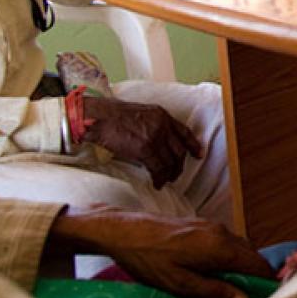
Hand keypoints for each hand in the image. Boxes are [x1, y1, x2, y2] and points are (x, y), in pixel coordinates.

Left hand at [47, 208, 273, 297]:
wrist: (123, 230)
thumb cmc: (149, 259)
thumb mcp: (180, 283)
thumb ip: (213, 292)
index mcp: (220, 246)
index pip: (258, 264)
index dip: (266, 282)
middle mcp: (221, 232)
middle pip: (251, 255)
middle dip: (255, 276)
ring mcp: (211, 225)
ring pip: (239, 247)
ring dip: (242, 266)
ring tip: (234, 288)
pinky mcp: (200, 224)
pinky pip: (226, 242)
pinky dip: (230, 257)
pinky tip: (216, 272)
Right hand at [81, 96, 200, 187]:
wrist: (98, 117)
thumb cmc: (112, 116)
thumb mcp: (140, 114)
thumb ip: (152, 124)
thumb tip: (158, 143)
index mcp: (161, 114)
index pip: (184, 131)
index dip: (193, 144)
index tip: (198, 154)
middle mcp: (162, 124)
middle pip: (179, 150)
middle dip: (179, 165)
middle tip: (175, 175)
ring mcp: (155, 136)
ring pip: (171, 161)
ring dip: (170, 174)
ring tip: (165, 181)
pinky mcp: (145, 148)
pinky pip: (158, 168)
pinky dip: (160, 178)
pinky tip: (157, 183)